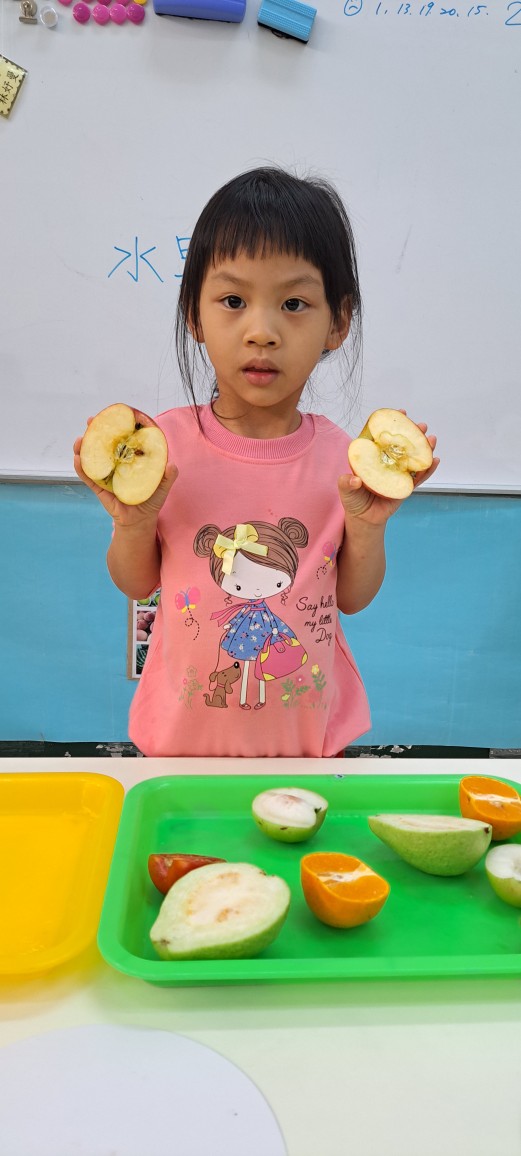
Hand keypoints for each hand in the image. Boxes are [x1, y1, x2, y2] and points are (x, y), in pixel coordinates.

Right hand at [73, 410, 177, 526]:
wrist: (140, 521)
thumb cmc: (151, 500)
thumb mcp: (163, 488)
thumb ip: (169, 477)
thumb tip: (172, 465)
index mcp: (132, 458)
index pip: (125, 438)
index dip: (120, 425)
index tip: (116, 414)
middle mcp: (118, 462)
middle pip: (105, 443)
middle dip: (96, 431)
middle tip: (91, 421)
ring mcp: (107, 474)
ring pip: (93, 457)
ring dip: (84, 447)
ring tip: (79, 441)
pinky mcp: (99, 487)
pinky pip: (89, 476)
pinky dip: (82, 468)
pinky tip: (77, 460)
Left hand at [338, 416, 438, 525]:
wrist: (364, 518)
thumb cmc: (353, 500)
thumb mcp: (346, 490)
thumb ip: (347, 484)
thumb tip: (355, 480)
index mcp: (373, 457)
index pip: (383, 437)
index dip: (392, 424)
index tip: (401, 412)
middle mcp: (387, 462)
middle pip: (402, 445)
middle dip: (413, 434)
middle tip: (422, 425)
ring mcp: (398, 473)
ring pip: (413, 458)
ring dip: (423, 448)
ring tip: (431, 439)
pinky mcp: (405, 486)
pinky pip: (418, 477)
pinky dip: (427, 470)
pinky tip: (434, 461)